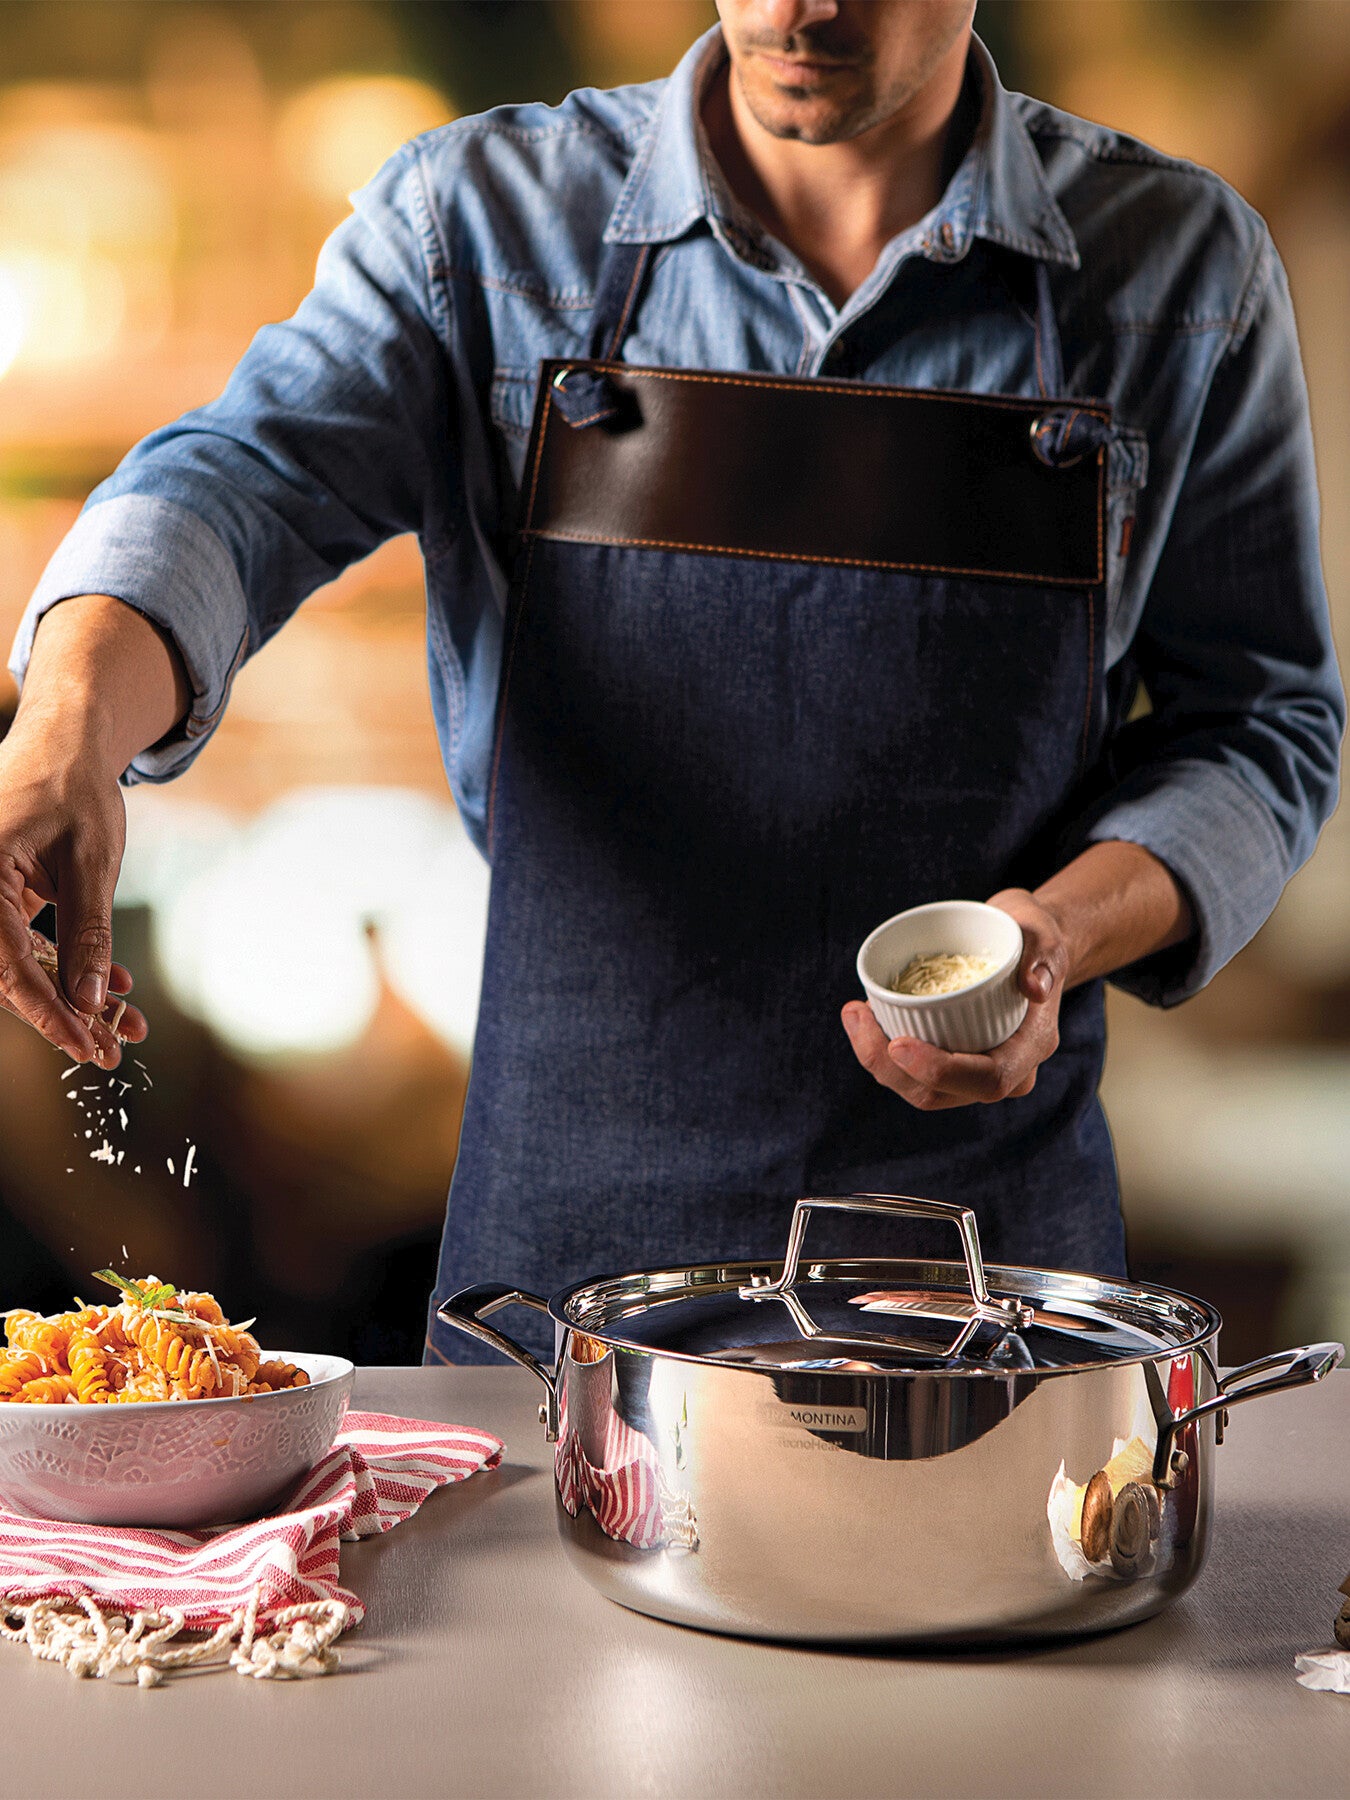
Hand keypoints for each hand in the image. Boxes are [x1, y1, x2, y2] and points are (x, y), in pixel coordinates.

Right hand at [0, 728, 145, 1067]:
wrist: (64, 740)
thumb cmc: (75, 787)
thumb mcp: (93, 861)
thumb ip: (89, 932)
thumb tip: (92, 999)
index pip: (5, 962)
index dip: (46, 1010)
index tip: (83, 1045)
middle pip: (6, 972)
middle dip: (61, 1014)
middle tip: (109, 1049)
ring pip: (17, 963)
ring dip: (68, 997)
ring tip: (122, 1028)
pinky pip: (24, 943)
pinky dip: (66, 967)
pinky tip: (114, 989)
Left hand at [840, 888, 1067, 1110]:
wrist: (1025, 945)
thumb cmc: (1033, 935)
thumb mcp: (1041, 931)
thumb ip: (1041, 954)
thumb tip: (1033, 987)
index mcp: (1031, 1047)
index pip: (989, 1078)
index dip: (941, 1070)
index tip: (898, 1043)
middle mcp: (1005, 1071)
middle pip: (940, 1094)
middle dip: (889, 1067)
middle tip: (857, 1015)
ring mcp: (974, 1072)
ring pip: (918, 1090)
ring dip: (877, 1060)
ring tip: (855, 1012)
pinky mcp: (950, 1062)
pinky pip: (911, 1073)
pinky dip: (881, 1051)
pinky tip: (862, 1015)